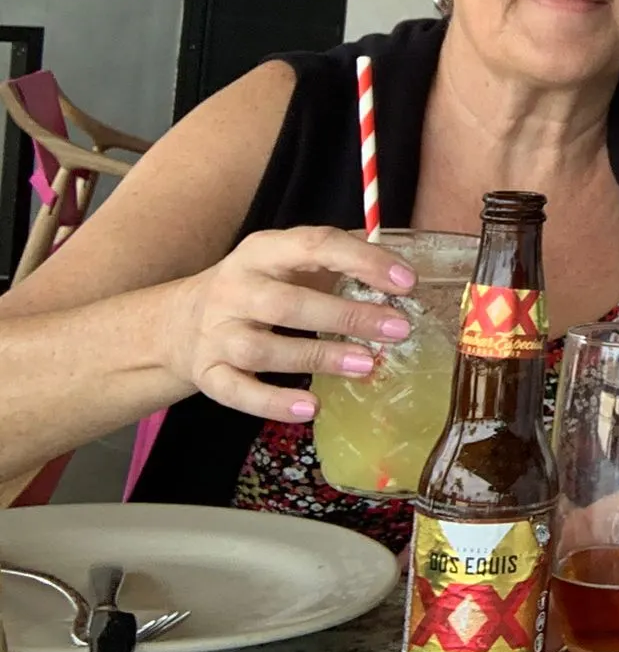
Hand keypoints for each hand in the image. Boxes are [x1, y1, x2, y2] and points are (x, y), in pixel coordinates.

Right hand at [158, 226, 416, 421]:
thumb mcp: (289, 260)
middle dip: (346, 315)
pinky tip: (312, 407)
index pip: (315, 245)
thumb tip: (403, 272)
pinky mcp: (207, 373)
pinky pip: (237, 391)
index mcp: (262, 250)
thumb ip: (339, 259)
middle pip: (287, 303)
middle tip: (398, 329)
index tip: (406, 282)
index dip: (363, 261)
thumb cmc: (260, 287)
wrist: (179, 322)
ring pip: (262, 349)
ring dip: (318, 357)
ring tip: (367, 364)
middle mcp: (234, 288)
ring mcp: (215, 333)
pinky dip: (273, 402)